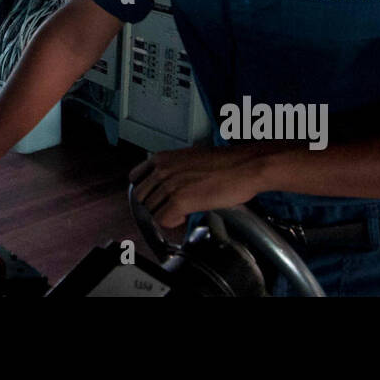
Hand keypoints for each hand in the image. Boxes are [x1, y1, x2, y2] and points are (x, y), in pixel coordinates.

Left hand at [128, 145, 276, 228]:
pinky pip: (163, 220)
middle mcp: (162, 170)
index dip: (146, 190)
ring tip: (182, 210)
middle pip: (141, 197)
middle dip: (155, 204)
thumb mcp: (189, 158)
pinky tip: (184, 216)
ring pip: (151, 210)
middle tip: (171, 206)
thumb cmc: (224, 164)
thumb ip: (172, 168)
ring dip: (165, 213)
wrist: (244, 167)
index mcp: (162, 158)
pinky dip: (172, 222)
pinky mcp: (179, 201)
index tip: (155, 196)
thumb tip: (166, 182)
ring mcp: (169, 185)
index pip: (135, 178)